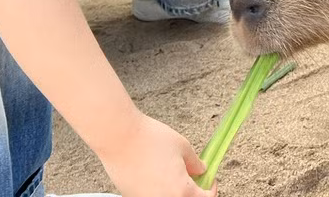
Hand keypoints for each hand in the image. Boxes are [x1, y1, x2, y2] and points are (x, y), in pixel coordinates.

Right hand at [98, 111, 214, 196]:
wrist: (118, 137)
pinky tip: (156, 171)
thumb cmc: (150, 139)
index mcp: (180, 191)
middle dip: (192, 191)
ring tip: (172, 170)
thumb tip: (201, 170)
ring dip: (174, 190)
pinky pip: (152, 195)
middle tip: (193, 176)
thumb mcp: (183, 147)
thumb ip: (195, 163)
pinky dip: (158, 188)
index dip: (210, 189)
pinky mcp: (131, 196)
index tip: (210, 179)